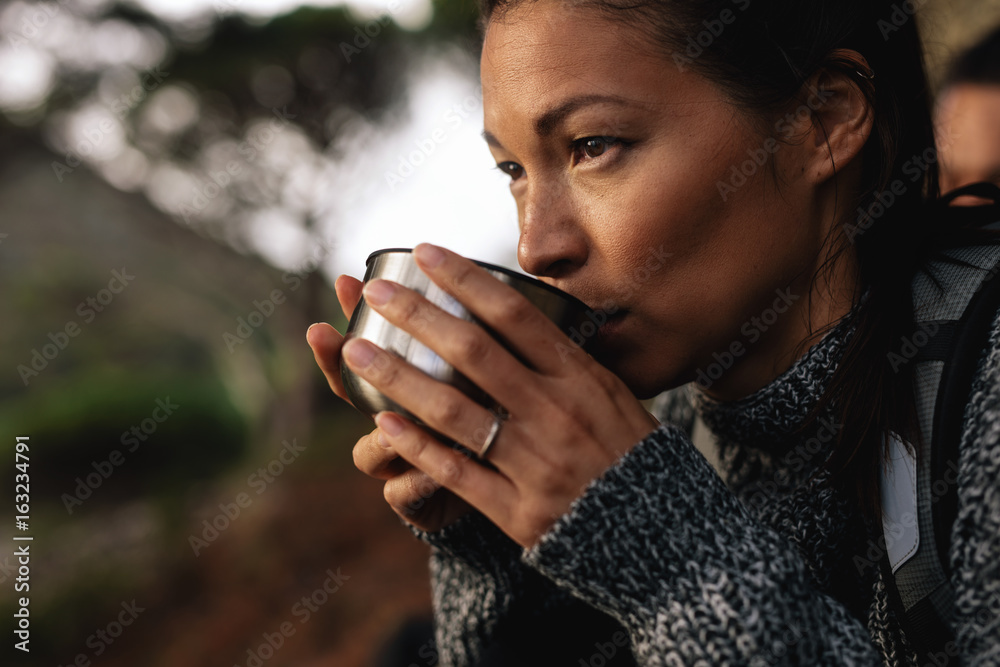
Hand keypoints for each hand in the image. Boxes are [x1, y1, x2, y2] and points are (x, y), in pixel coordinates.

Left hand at [339, 243, 657, 547]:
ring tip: (356, 352)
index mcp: (582, 380)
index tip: (426, 252)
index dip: (466, 280)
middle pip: (475, 354)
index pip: (516, 316)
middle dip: (418, 316)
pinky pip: (458, 473)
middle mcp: (557, 414)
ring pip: (453, 411)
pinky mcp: (520, 512)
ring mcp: (537, 464)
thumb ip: (568, 364)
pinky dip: (417, 447)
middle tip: (375, 292)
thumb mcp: (615, 398)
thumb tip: (523, 320)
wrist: (668, 542)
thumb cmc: (636, 460)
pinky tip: (383, 424)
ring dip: (397, 377)